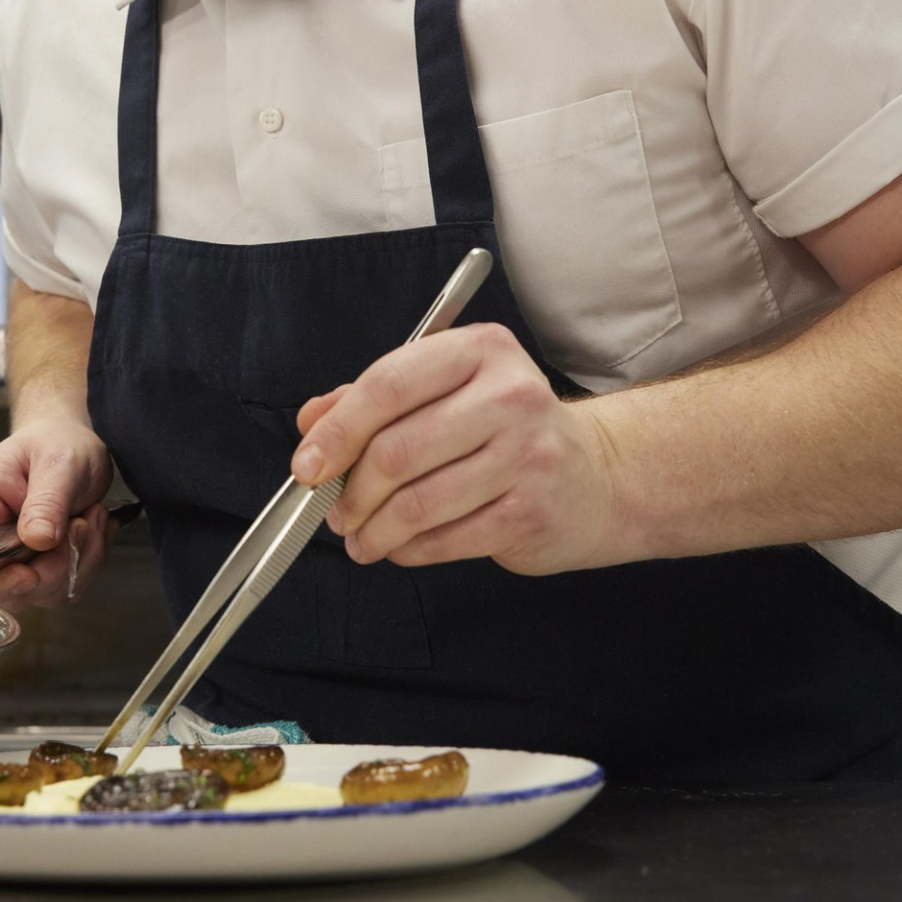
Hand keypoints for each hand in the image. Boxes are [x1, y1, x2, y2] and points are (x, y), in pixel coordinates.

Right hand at [0, 419, 114, 608]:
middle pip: (0, 588)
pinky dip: (85, 564)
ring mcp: (9, 555)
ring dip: (76, 563)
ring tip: (90, 520)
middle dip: (51, 570)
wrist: (72, 443)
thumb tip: (37, 540)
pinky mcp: (35, 565)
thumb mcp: (59, 462)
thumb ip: (47, 501)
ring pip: (38, 592)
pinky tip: (93, 530)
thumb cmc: (57, 442)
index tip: (31, 575)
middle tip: (81, 529)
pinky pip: (60, 587)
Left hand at [289, 324, 624, 574]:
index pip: (390, 384)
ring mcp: (527, 454)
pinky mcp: (532, 511)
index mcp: (480, 351)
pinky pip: (445, 539)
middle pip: (397, 450)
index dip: (338, 430)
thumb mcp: (446, 393)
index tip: (307, 465)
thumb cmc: (505, 431)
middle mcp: (510, 395)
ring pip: (417, 503)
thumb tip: (312, 422)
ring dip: (373, 530)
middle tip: (334, 512)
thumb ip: (374, 400)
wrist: (594, 477)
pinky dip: (408, 550)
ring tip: (360, 538)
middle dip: (350, 491)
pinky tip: (399, 547)